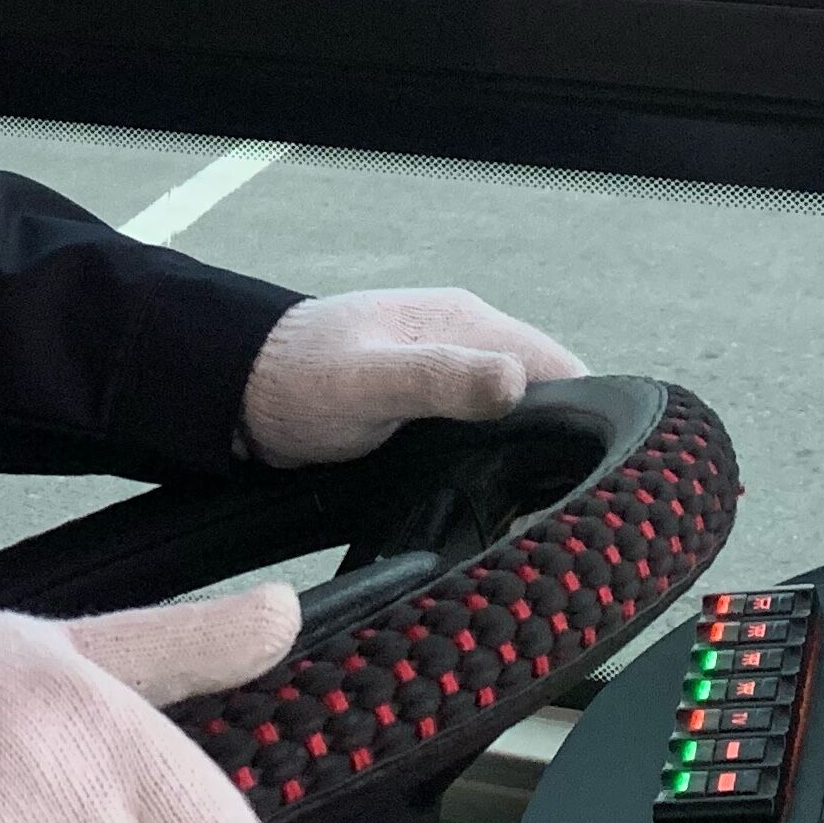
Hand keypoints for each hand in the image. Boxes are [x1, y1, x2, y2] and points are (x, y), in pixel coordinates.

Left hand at [240, 287, 589, 467]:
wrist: (236, 388)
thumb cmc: (292, 379)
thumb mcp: (368, 382)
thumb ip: (441, 379)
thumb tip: (515, 378)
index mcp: (464, 321)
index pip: (560, 365)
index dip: (584, 414)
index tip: (587, 469)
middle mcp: (465, 338)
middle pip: (545, 389)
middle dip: (560, 438)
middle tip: (558, 500)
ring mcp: (447, 367)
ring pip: (515, 409)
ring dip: (524, 447)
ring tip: (530, 501)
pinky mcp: (428, 398)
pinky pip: (481, 422)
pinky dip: (491, 451)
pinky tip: (487, 485)